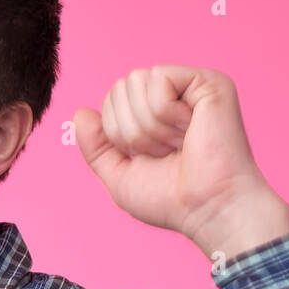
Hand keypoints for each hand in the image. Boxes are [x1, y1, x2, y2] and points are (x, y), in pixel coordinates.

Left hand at [73, 66, 288, 257]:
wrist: (208, 209)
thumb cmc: (172, 199)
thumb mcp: (120, 176)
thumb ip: (96, 147)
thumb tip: (79, 113)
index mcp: (155, 113)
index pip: (111, 100)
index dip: (117, 133)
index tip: (150, 157)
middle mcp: (174, 95)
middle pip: (119, 88)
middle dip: (131, 130)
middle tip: (166, 151)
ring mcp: (191, 85)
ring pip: (135, 82)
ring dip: (149, 126)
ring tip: (179, 143)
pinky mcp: (207, 81)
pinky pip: (158, 80)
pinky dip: (165, 114)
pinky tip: (190, 130)